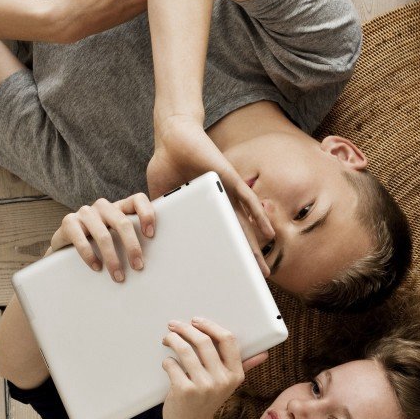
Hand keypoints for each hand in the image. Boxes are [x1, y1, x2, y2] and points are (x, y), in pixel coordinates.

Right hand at [48, 193, 156, 282]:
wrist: (65, 242)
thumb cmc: (97, 240)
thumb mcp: (116, 236)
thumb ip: (131, 239)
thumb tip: (152, 262)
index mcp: (119, 207)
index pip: (138, 200)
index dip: (147, 214)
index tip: (151, 235)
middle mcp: (103, 206)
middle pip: (123, 222)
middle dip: (132, 247)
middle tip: (138, 266)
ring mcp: (85, 212)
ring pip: (104, 235)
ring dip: (112, 258)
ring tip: (118, 275)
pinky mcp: (68, 221)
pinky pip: (81, 240)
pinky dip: (90, 256)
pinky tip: (97, 267)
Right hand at [146, 115, 274, 272]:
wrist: (172, 139)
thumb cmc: (166, 165)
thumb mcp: (162, 200)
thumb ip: (163, 218)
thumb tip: (150, 240)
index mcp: (206, 209)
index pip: (220, 236)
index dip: (227, 255)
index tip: (233, 275)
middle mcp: (221, 203)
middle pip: (238, 236)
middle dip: (247, 259)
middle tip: (255, 279)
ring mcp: (228, 193)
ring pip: (247, 224)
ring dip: (256, 245)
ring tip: (264, 267)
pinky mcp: (231, 180)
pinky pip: (249, 201)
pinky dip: (259, 217)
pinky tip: (269, 233)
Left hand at [160, 318, 269, 418]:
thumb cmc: (207, 401)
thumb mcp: (228, 385)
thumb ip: (245, 367)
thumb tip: (264, 354)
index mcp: (236, 374)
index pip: (228, 340)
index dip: (210, 326)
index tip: (196, 320)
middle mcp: (222, 380)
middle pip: (204, 342)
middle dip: (186, 329)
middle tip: (174, 325)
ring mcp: (204, 386)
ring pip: (185, 351)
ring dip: (173, 340)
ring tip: (167, 338)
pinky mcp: (185, 391)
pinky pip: (172, 365)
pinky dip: (167, 361)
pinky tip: (168, 362)